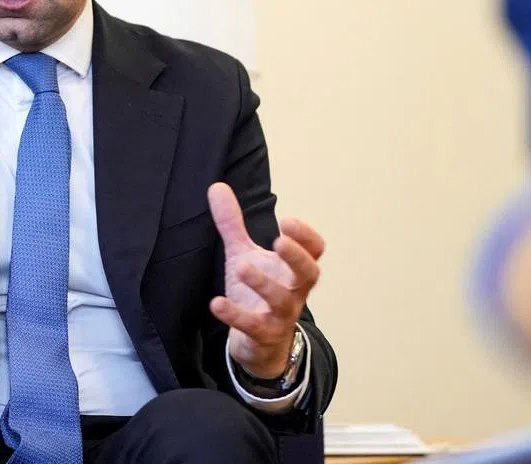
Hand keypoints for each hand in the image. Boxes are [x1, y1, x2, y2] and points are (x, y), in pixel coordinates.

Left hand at [207, 183, 324, 378]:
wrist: (258, 343)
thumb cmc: (256, 291)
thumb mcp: (244, 253)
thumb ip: (233, 224)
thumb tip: (217, 186)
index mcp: (293, 269)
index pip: (314, 251)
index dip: (306, 237)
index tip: (288, 220)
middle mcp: (293, 291)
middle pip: (309, 274)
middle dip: (297, 257)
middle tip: (279, 240)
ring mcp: (280, 315)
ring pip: (282, 301)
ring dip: (263, 284)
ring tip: (242, 266)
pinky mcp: (262, 336)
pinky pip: (253, 326)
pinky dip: (236, 315)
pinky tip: (216, 303)